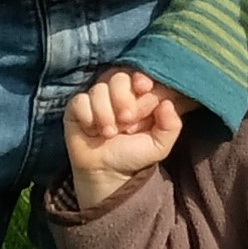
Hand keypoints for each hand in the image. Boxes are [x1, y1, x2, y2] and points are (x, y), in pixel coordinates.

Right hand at [60, 68, 182, 199]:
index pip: (138, 75)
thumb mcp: (159, 145)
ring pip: (99, 89)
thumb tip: (167, 104)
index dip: (140, 79)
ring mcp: (96, 99)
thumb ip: (170, 126)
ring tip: (110, 133)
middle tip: (126, 120)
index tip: (144, 88)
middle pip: (118, 77)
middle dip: (123, 98)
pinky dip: (88, 116)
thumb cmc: (133, 156)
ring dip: (105, 112)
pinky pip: (80, 101)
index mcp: (138, 96)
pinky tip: (92, 130)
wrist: (108, 173)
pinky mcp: (77, 108)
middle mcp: (117, 94)